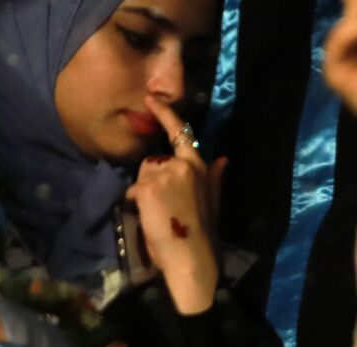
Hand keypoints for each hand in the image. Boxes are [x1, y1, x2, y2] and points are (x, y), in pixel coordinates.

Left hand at [129, 97, 226, 316]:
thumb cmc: (201, 231)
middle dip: (151, 180)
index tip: (151, 100)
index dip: (165, 115)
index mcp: (198, 166)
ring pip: (141, 176)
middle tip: (161, 205)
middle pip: (153, 162)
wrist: (190, 256)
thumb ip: (214, 177)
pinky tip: (148, 216)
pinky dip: (135, 203)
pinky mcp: (147, 188)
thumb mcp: (212, 200)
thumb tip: (223, 158)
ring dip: (142, 191)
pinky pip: (133, 190)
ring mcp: (164, 175)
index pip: (181, 134)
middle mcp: (181, 165)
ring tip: (156, 212)